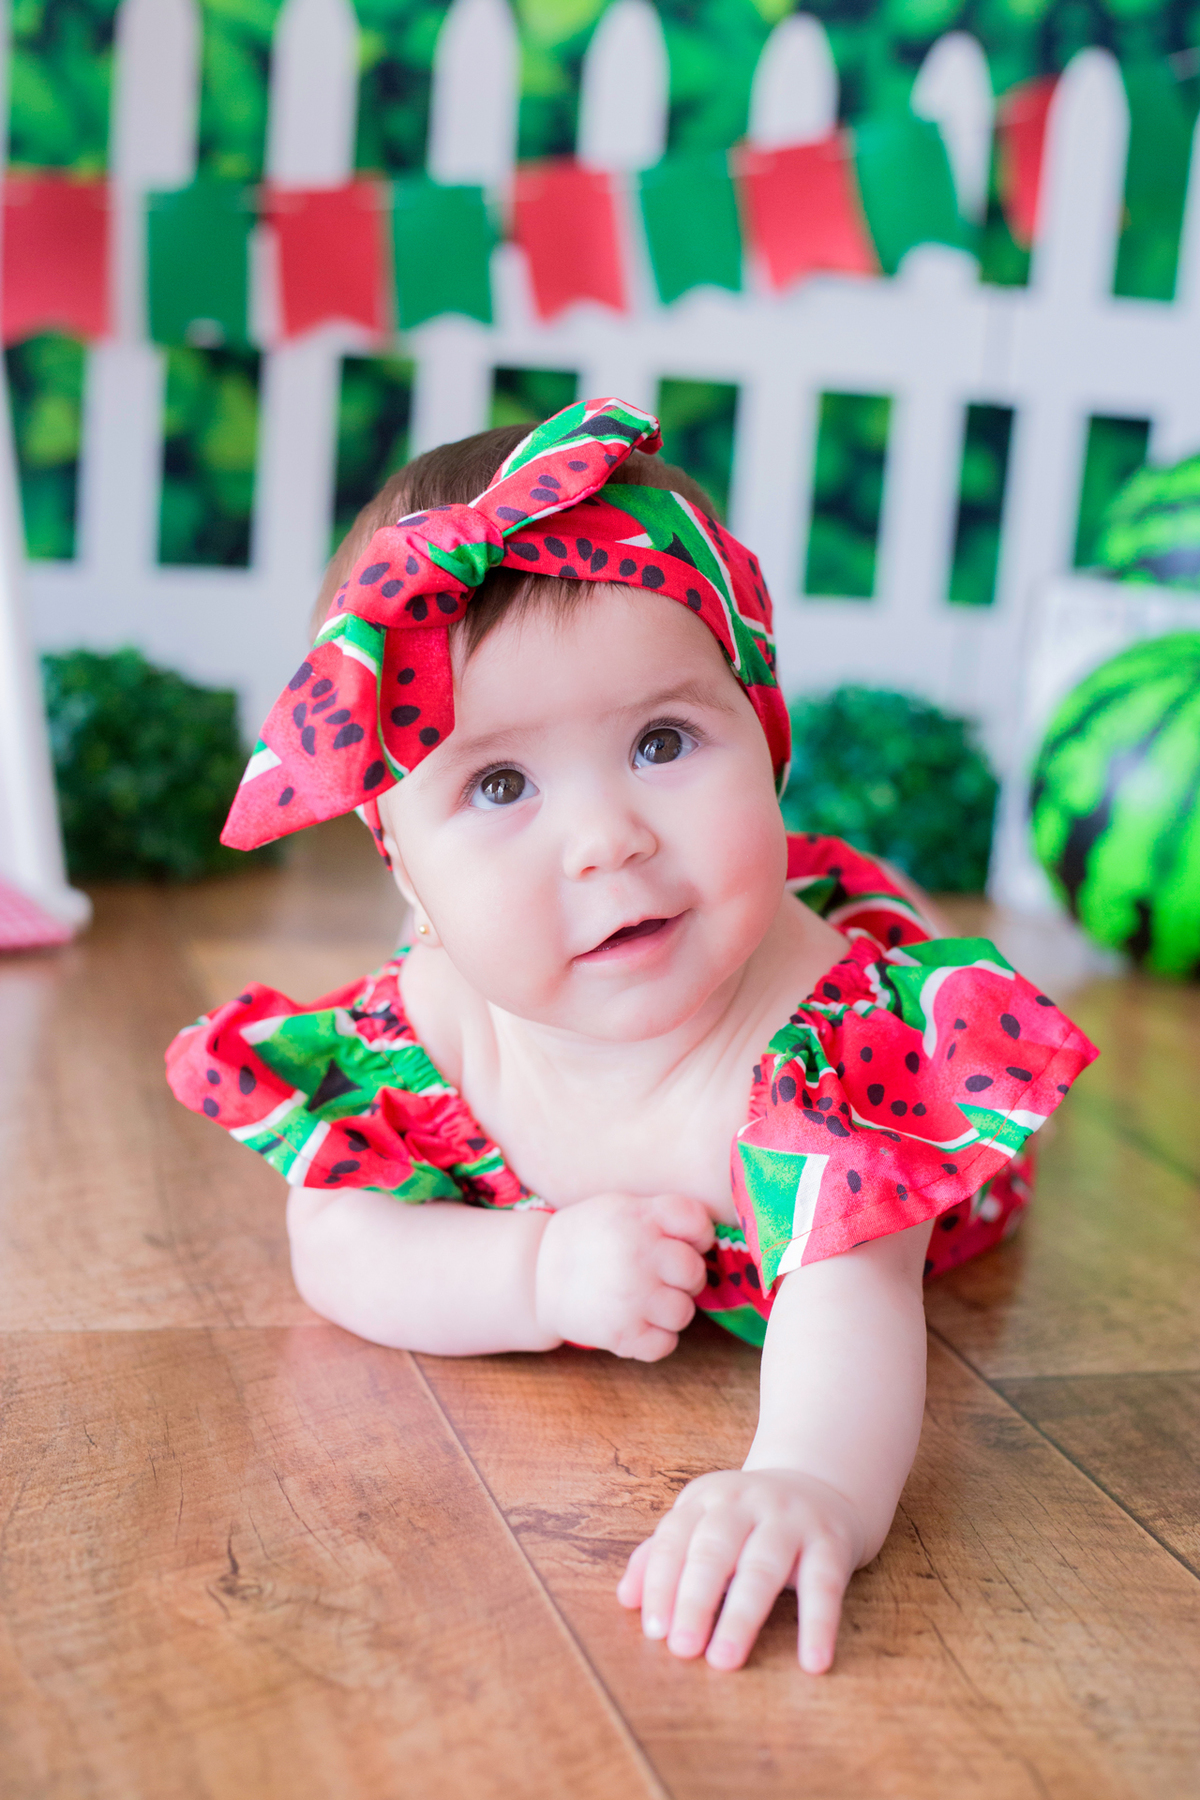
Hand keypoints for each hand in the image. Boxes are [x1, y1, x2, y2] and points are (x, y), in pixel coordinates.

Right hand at [534, 1191, 714, 1361]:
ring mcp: (632, 1297)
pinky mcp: (622, 1334)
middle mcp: (639, 1255)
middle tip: (657, 1276)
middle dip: (683, 1277)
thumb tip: (707, 1239)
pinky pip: (665, 1344)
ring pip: (684, 1312)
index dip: (698, 1235)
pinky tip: (635, 1322)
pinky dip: (654, 1339)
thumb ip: (661, 1215)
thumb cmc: (587, 1237)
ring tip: (642, 1300)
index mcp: (639, 1218)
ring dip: (669, 1309)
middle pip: (695, 1272)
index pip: (697, 1223)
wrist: (535, 1275)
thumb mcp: (620, 1206)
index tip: (683, 1242)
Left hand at [617, 1467, 865, 1672]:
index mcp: (707, 1499)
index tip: (653, 1631)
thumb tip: (625, 1599)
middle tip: (682, 1649)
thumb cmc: (747, 1522)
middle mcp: (746, 1503)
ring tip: (724, 1660)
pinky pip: (824, 1585)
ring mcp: (790, 1519)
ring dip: (741, 1615)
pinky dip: (818, 1624)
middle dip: (695, 1599)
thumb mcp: (702, 1526)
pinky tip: (812, 1662)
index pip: (675, 1538)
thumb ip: (662, 1557)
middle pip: (714, 1549)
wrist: (821, 1485)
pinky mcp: (830, 1541)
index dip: (661, 1583)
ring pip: (762, 1566)